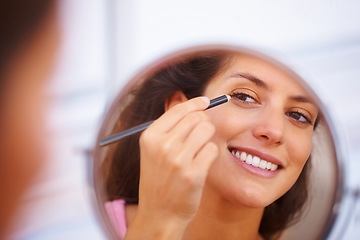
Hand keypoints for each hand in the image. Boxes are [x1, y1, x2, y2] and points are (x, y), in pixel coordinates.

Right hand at [127, 96, 218, 238]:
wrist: (159, 213)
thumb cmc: (159, 179)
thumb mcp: (153, 150)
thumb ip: (169, 127)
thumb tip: (192, 102)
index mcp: (150, 136)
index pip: (179, 109)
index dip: (196, 103)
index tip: (206, 101)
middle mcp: (162, 145)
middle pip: (197, 117)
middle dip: (203, 123)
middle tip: (200, 135)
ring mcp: (178, 160)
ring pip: (207, 130)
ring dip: (208, 138)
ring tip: (199, 150)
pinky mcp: (193, 173)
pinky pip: (212, 149)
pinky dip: (210, 155)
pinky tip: (201, 164)